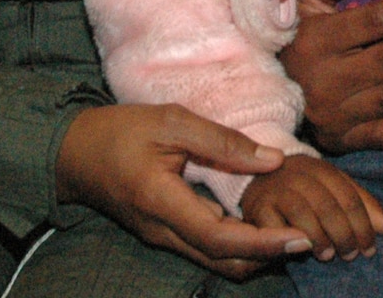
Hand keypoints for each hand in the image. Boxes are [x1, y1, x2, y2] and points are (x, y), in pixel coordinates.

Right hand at [55, 103, 311, 280]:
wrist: (72, 153)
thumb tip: (273, 159)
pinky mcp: (164, 233)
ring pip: (215, 260)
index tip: (302, 237)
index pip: (220, 238)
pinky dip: (238, 244)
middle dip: (268, 256)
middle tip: (311, 237)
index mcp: (162, 203)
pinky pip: (206, 248)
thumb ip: (221, 141)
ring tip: (292, 231)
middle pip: (223, 260)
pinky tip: (261, 223)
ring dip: (254, 253)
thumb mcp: (170, 121)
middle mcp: (163, 231)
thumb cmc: (119, 131)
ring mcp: (162, 237)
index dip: (263, 243)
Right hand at [240, 154, 382, 261]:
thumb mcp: (333, 190)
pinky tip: (301, 250)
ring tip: (328, 255)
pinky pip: (273, 225)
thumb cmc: (303, 188)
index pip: (349, 197)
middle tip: (351, 255)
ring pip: (303, 213)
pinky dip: (289, 239)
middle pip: (328, 206)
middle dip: (344, 235)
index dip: (363, 225)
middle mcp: (300, 175)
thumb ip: (361, 205)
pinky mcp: (257, 206)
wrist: (256, 176)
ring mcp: (277, 189)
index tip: (370, 249)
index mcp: (322, 169)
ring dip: (319, 238)